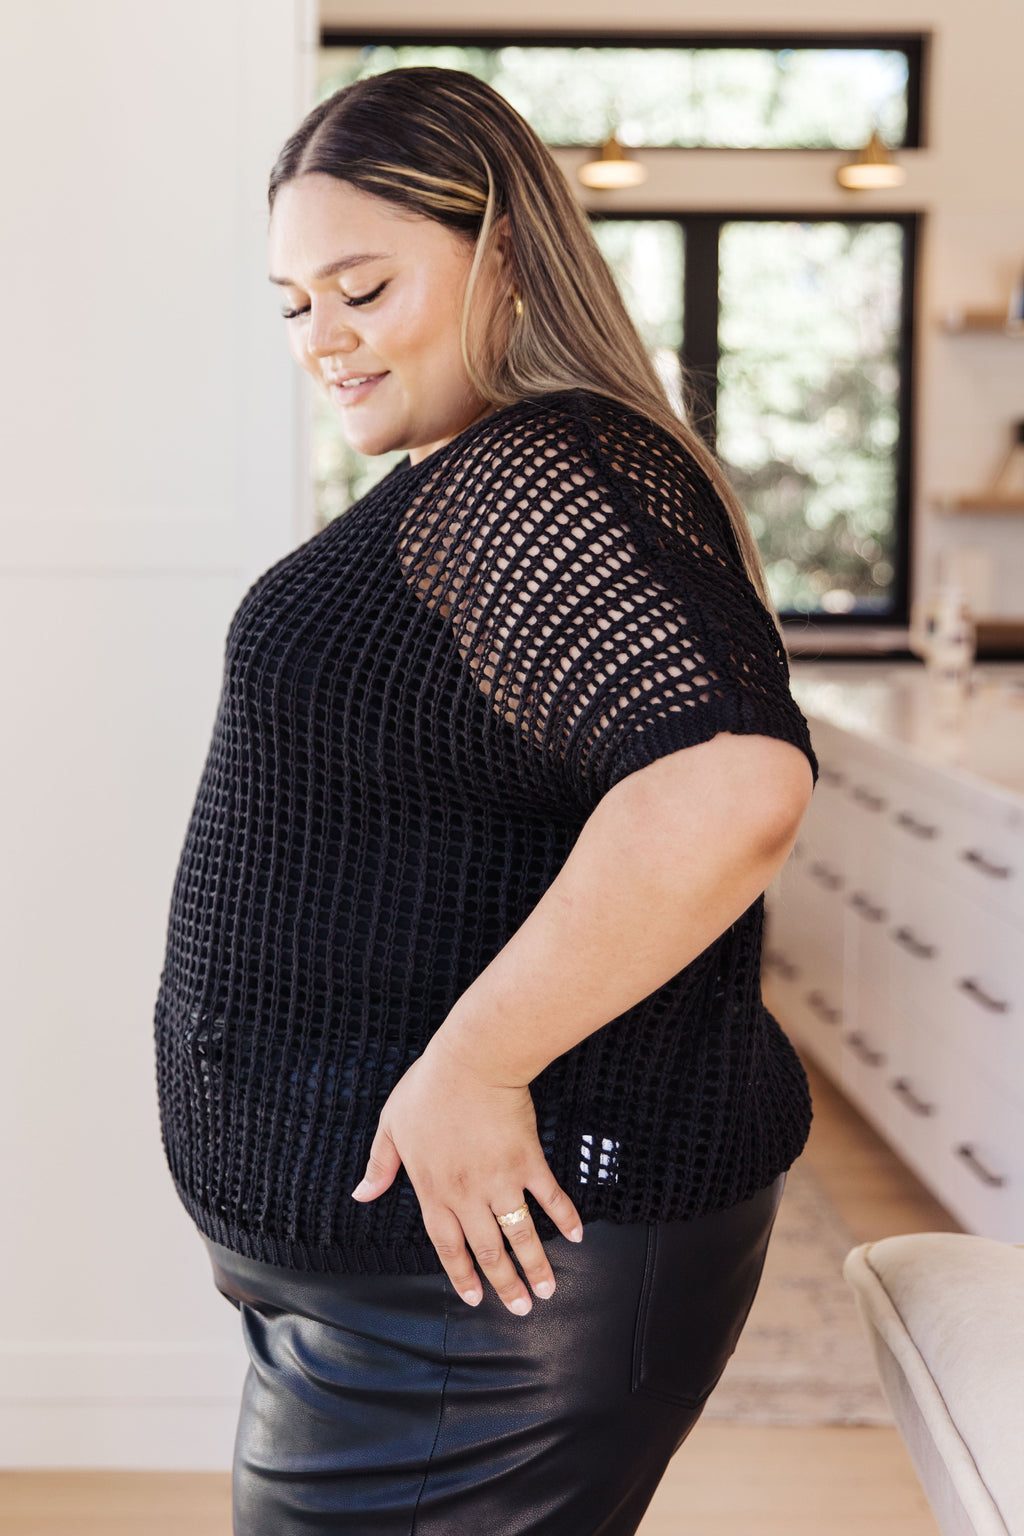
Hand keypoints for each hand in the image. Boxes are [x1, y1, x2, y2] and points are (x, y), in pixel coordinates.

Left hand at [351, 1033, 582, 1313]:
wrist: (472, 1062)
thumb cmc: (429, 1089)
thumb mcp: (392, 1125)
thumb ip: (380, 1165)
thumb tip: (361, 1195)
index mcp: (433, 1190)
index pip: (447, 1245)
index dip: (461, 1274)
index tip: (476, 1298)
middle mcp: (467, 1195)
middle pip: (488, 1250)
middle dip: (505, 1284)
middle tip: (522, 1309)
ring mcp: (501, 1180)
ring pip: (520, 1234)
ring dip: (536, 1266)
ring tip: (549, 1290)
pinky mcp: (528, 1161)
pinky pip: (550, 1197)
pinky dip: (564, 1218)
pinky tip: (576, 1236)